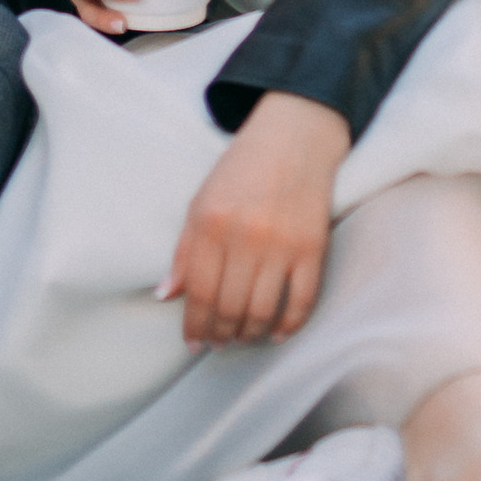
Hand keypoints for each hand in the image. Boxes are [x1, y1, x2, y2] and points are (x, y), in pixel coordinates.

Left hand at [159, 92, 348, 347]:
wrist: (293, 137)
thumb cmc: (241, 170)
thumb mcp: (201, 201)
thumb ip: (185, 251)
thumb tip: (167, 296)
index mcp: (211, 223)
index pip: (198, 292)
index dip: (194, 325)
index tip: (193, 343)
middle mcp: (246, 236)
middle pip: (230, 308)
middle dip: (221, 335)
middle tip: (218, 343)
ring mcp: (283, 244)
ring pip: (263, 311)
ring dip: (250, 334)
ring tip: (243, 337)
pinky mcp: (314, 247)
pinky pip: (302, 301)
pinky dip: (289, 325)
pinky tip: (278, 333)